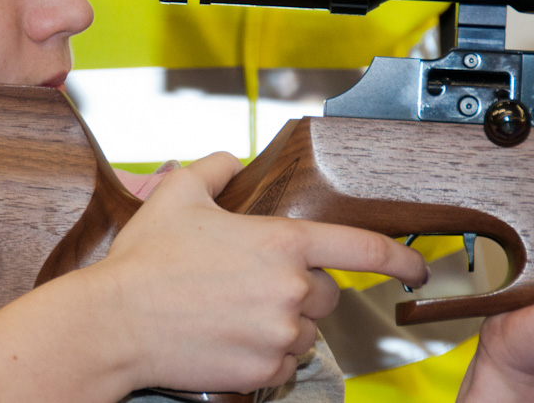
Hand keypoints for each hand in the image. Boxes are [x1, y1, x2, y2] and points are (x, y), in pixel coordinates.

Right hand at [89, 151, 429, 393]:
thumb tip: (234, 160)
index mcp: (281, 243)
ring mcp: (279, 336)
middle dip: (300, 289)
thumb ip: (216, 168)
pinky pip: (282, 365)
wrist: (115, 323)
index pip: (361, 249)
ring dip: (280, 324)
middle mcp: (291, 291)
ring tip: (229, 312)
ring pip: (304, 333)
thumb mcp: (178, 195)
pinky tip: (226, 337)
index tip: (418, 266)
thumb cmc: (145, 261)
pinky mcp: (263, 372)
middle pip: (326, 295)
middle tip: (252, 285)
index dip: (400, 258)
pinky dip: (263, 354)